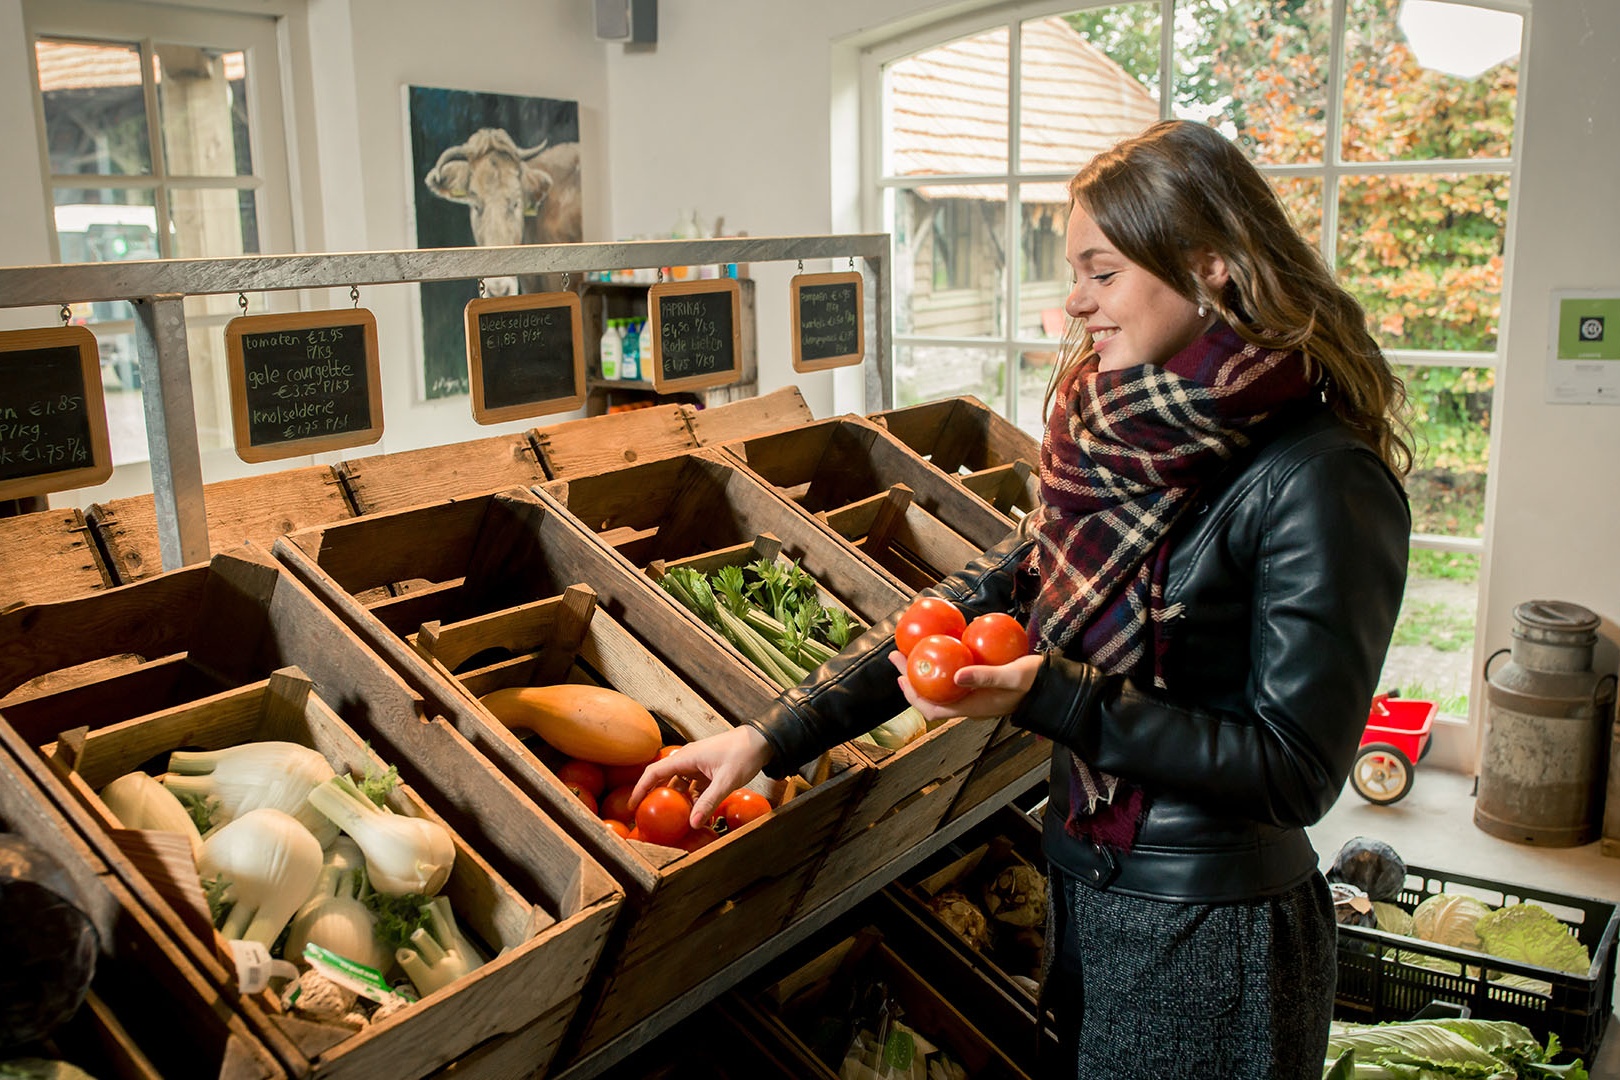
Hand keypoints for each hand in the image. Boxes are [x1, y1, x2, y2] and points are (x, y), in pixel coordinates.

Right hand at [630, 724, 772, 828]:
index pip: (654, 773)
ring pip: (680, 785)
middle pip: (664, 779)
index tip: (631, 806)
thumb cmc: (743, 754)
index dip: (640, 789)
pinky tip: (697, 814)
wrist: (761, 741)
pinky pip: (693, 787)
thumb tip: (692, 823)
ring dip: (678, 802)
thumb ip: (709, 802)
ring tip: (674, 821)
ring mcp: (697, 764)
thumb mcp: (726, 781)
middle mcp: (688, 759)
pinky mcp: (707, 770)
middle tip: (649, 817)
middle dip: (655, 797)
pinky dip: (692, 800)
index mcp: (686, 758)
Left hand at [890, 650, 1041, 722]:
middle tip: (897, 653)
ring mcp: (973, 693)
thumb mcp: (1010, 677)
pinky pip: (955, 674)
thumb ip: (985, 677)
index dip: (912, 694)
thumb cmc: (1034, 683)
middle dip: (911, 676)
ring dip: (925, 668)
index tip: (899, 675)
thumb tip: (956, 676)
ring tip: (912, 647)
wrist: (1053, 686)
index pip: (932, 708)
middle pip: (930, 694)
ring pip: (940, 684)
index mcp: (971, 708)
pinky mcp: (981, 682)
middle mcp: (968, 703)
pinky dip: (944, 662)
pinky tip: (943, 643)